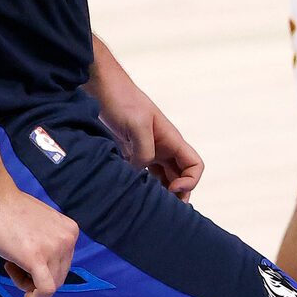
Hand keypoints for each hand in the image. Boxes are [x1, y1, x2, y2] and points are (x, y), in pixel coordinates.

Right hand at [0, 184, 78, 296]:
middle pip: (58, 277)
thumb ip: (47, 243)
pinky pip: (46, 290)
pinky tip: (27, 296)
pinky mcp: (37, 258)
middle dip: (36, 277)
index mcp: (70, 231)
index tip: (23, 257)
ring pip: (50, 285)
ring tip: (10, 264)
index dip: (43, 268)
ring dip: (28, 283)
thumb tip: (46, 267)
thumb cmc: (5, 210)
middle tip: (13, 263)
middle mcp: (68, 240)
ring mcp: (54, 248)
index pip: (63, 265)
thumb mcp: (39, 227)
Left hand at [87, 40, 204, 199]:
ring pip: (163, 179)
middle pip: (181, 177)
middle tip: (162, 208)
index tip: (172, 188)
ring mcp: (149, 151)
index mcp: (172, 140)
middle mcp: (164, 147)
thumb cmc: (123, 100)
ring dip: (160, 193)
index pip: (194, 166)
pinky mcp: (132, 153)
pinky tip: (132, 193)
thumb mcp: (137, 123)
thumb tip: (142, 172)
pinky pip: (145, 175)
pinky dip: (143, 186)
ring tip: (148, 206)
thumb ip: (144, 150)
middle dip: (177, 195)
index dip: (189, 181)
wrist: (102, 87)